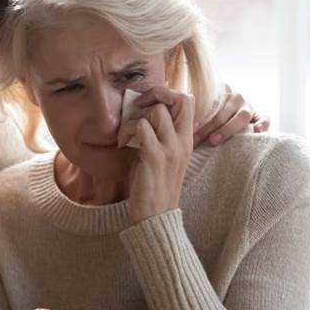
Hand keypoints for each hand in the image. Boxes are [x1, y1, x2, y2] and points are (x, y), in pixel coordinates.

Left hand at [118, 87, 193, 223]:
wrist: (156, 216)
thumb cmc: (153, 185)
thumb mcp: (159, 154)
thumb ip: (156, 134)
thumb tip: (138, 112)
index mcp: (186, 139)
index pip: (188, 100)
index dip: (166, 93)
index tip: (145, 104)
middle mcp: (183, 141)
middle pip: (180, 98)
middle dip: (154, 94)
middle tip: (136, 107)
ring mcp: (171, 149)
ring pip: (157, 111)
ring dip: (135, 117)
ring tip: (125, 133)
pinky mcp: (155, 157)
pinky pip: (141, 128)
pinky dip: (127, 130)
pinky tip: (121, 144)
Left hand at [193, 85, 269, 146]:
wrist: (223, 124)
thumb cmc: (204, 121)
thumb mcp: (197, 112)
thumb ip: (188, 111)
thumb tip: (170, 118)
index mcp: (218, 91)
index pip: (209, 102)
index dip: (199, 117)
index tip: (189, 128)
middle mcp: (234, 97)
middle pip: (222, 111)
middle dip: (207, 128)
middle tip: (196, 140)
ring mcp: (249, 106)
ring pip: (242, 115)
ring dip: (227, 129)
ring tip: (214, 140)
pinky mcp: (260, 116)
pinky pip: (264, 119)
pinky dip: (261, 124)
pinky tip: (254, 132)